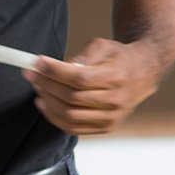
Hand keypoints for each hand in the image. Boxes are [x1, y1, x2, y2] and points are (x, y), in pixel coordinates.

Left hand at [23, 38, 161, 134]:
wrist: (143, 73)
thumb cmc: (119, 57)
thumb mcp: (102, 46)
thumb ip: (80, 56)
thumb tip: (54, 67)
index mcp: (117, 77)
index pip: (79, 78)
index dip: (54, 72)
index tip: (37, 63)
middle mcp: (116, 100)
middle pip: (72, 97)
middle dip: (46, 84)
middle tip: (32, 74)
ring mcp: (112, 117)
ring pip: (71, 115)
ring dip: (47, 102)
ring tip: (37, 88)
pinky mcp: (106, 127)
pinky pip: (74, 128)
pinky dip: (54, 117)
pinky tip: (44, 104)